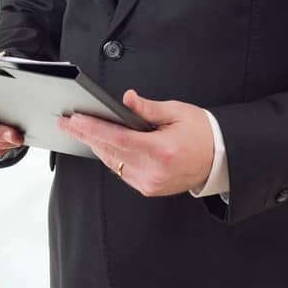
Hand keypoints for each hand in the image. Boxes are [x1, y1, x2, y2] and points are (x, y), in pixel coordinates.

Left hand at [57, 89, 213, 196]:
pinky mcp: (149, 188)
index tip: (75, 119)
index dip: (92, 128)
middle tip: (68, 122)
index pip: (116, 138)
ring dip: (96, 145)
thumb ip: (148, 108)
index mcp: (160, 151)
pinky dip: (110, 156)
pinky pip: (122, 171)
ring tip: (80, 130)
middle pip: (109, 151)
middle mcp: (153, 171)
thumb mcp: (177, 112)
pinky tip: (101, 144)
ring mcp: (149, 183)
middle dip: (86, 135)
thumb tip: (128, 99)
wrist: (219, 159)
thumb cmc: (202, 134)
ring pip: (112, 162)